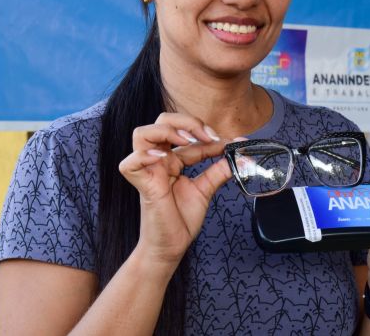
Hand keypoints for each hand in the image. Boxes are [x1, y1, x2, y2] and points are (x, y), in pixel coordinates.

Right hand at [118, 113, 233, 267]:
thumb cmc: (182, 219)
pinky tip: (162, 157)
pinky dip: (144, 155)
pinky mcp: (141, 185)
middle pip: (162, 122)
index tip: (231, 142)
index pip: (188, 133)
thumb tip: (240, 154)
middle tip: (208, 137)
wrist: (171, 247)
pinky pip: (130, 163)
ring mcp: (148, 171)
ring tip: (186, 141)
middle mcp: (159, 160)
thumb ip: (220, 170)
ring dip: (166, 132)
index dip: (208, 134)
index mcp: (173, 159)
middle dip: (187, 122)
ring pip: (142, 134)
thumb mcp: (206, 189)